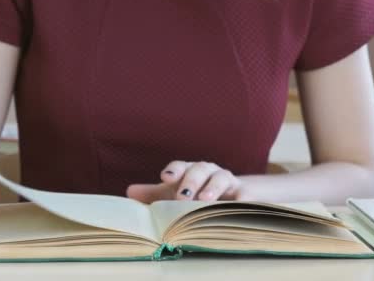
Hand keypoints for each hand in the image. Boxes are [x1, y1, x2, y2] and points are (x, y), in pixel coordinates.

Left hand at [126, 161, 246, 202]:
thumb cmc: (197, 194)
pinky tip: (238, 205)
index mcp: (190, 170)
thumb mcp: (175, 195)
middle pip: (200, 170)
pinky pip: (244, 195)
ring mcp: (228, 181)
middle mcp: (209, 172)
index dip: (174, 171)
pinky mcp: (244, 194)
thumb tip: (129, 192)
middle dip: (191, 181)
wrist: (232, 198)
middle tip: (182, 197)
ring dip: (213, 187)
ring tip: (206, 200)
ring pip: (222, 177)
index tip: (166, 177)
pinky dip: (241, 199)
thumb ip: (154, 194)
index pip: (181, 167)